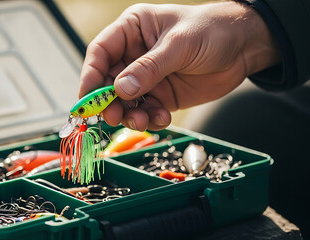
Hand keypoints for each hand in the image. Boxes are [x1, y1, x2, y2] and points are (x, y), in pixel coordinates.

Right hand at [79, 1, 279, 130]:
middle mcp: (134, 55)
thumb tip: (120, 90)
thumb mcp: (179, 45)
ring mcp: (146, 77)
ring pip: (124, 101)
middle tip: (113, 116)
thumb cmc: (212, 31)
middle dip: (108, 101)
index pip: (100, 52)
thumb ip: (149, 68)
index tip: (87, 99)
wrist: (244, 48)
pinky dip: (149, 119)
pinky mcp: (159, 95)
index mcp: (132, 30)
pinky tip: (162, 117)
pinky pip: (145, 111)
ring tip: (142, 121)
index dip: (90, 76)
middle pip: (107, 81)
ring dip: (129, 115)